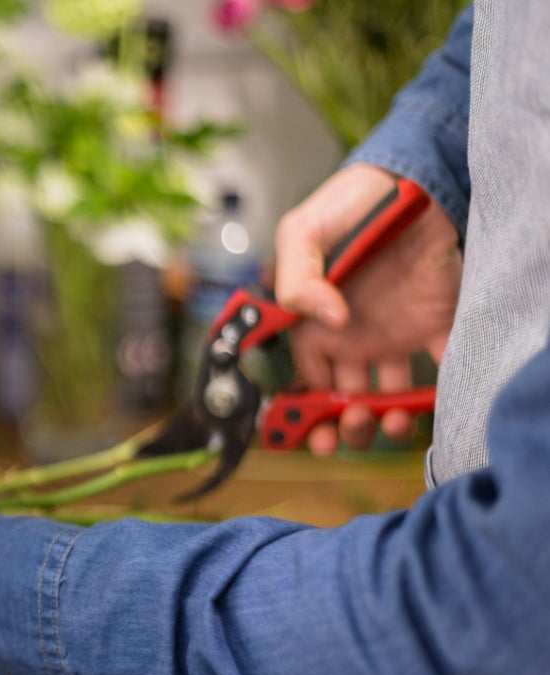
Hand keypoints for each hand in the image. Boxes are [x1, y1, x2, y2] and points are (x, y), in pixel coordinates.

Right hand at [273, 164, 461, 454]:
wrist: (412, 177)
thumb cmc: (349, 202)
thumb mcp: (304, 231)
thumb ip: (297, 278)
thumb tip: (327, 321)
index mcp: (312, 325)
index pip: (299, 381)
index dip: (298, 412)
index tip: (304, 432)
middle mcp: (349, 338)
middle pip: (341, 399)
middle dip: (341, 425)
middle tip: (348, 430)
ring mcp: (392, 333)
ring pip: (387, 395)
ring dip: (386, 418)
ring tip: (392, 419)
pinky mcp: (435, 324)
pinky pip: (440, 366)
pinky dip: (441, 392)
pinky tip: (432, 402)